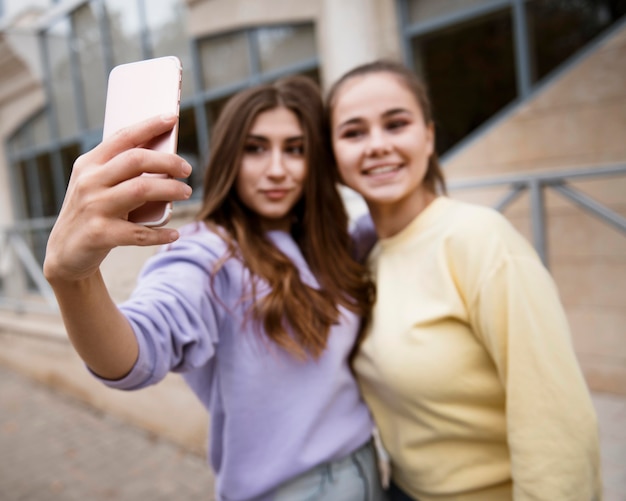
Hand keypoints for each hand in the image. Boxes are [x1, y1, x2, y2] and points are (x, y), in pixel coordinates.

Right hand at [44, 113, 192, 283]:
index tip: (172, 117)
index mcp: (89, 164)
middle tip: (187, 169)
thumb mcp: (98, 186)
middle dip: (168, 161)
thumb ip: (122, 170)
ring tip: (187, 192)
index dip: (149, 125)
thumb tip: (166, 156)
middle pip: (136, 160)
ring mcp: (93, 207)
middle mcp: (89, 182)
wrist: (64, 253)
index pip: (122, 137)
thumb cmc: (92, 212)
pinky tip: (175, 233)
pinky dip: (161, 233)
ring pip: (142, 190)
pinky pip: (139, 232)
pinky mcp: (99, 234)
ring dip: (171, 190)